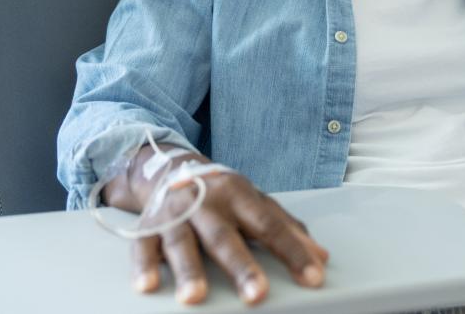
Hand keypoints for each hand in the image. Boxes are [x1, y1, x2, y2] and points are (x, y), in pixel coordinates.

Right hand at [104, 148, 329, 304]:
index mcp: (239, 196)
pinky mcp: (147, 226)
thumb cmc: (221, 194)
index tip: (313, 277)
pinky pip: (142, 246)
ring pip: (182, 243)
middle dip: (241, 266)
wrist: (169, 167)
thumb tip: (321, 257)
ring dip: (188, 270)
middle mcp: (207, 203)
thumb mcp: (256, 203)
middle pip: (225, 237)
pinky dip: (143, 266)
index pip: (270, 225)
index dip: (292, 251)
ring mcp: (175, 214)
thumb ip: (287, 228)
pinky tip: (148, 285)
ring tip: (195, 297)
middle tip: (256, 294)